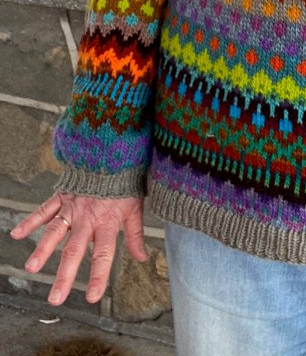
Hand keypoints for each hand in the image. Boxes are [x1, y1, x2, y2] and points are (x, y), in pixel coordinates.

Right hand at [10, 191, 146, 305]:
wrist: (113, 153)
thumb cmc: (124, 182)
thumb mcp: (135, 208)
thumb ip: (135, 234)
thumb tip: (142, 257)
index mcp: (107, 222)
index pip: (103, 254)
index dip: (98, 276)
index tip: (92, 297)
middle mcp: (87, 218)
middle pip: (74, 250)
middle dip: (65, 275)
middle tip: (56, 297)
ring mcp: (72, 207)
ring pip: (55, 231)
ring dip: (43, 250)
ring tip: (32, 268)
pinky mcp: (62, 196)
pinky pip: (44, 210)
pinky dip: (30, 221)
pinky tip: (17, 234)